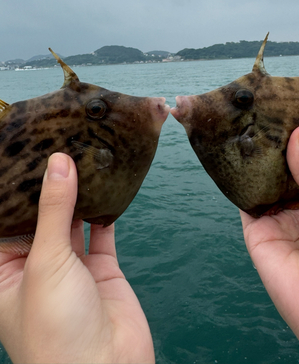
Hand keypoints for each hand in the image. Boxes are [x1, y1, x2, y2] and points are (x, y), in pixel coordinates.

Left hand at [0, 153, 154, 363]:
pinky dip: (105, 213)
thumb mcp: (45, 262)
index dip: (15, 191)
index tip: (25, 156)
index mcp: (5, 271)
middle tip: (58, 149)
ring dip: (78, 196)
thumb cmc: (55, 330)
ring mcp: (70, 268)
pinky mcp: (100, 270)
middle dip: (49, 188)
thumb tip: (58, 163)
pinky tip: (107, 189)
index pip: (6, 221)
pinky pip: (101, 234)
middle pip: (41, 218)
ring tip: (83, 159)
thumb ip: (53, 210)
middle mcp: (36, 267)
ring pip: (72, 222)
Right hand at [241, 126, 298, 363]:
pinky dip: (237, 185)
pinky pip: (243, 205)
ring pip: (258, 186)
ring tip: (244, 134)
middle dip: (269, 153)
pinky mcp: (255, 233)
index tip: (282, 119)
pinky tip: (233, 162)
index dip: (292, 146)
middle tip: (259, 121)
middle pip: (276, 175)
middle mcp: (294, 209)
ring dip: (252, 165)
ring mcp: (273, 221)